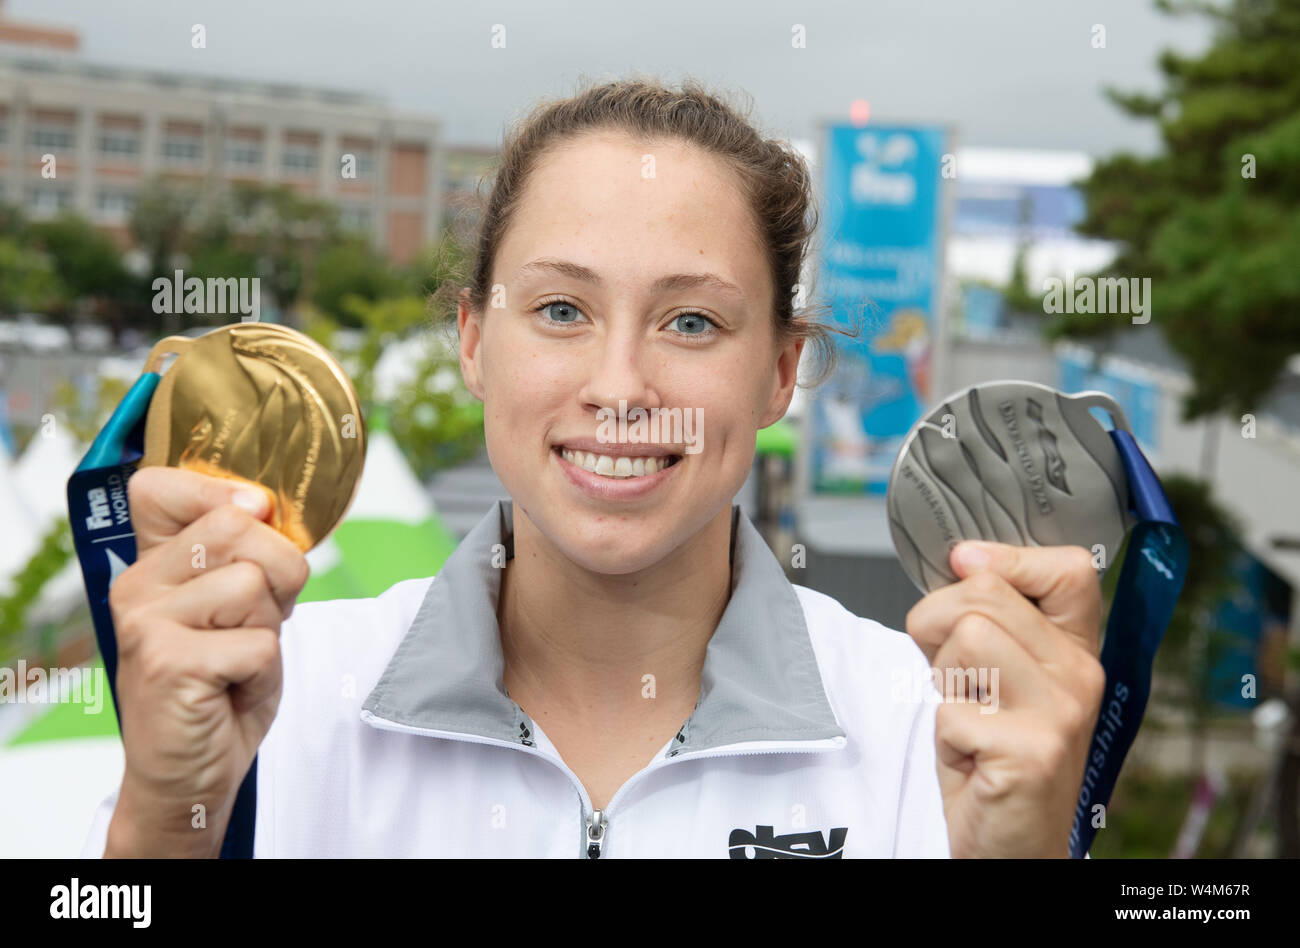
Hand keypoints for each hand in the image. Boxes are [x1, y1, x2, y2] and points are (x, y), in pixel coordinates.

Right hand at [103, 467, 308, 856]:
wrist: (191, 771)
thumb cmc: (223, 682)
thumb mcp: (244, 604)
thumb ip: (248, 551)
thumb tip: (260, 502)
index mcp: (151, 562)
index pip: (162, 486)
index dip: (224, 497)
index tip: (250, 525)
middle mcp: (138, 584)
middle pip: (239, 527)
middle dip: (278, 575)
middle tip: (255, 622)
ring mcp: (147, 622)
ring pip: (255, 585)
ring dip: (268, 629)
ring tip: (238, 658)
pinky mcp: (168, 662)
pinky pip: (259, 642)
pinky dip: (264, 669)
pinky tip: (231, 687)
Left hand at [905, 540, 1104, 857]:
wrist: (1008, 841)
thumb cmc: (991, 755)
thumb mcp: (994, 674)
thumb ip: (983, 617)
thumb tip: (964, 558)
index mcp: (1075, 649)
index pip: (1071, 568)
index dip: (1008, 559)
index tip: (968, 571)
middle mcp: (1081, 674)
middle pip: (985, 594)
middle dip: (939, 628)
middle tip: (956, 679)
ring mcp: (1061, 712)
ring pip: (965, 638)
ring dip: (944, 682)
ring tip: (967, 716)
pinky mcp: (1032, 751)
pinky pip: (950, 707)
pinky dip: (944, 735)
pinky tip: (971, 757)